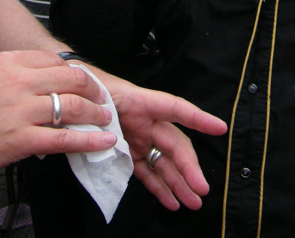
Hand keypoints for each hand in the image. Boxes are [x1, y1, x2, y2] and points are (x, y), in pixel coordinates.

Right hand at [0, 51, 117, 179]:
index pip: (55, 61)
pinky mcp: (19, 140)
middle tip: (102, 99)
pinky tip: (103, 142)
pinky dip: (90, 140)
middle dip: (93, 90)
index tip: (84, 82)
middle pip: (71, 79)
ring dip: (96, 114)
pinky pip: (65, 138)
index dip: (76, 73)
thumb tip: (34, 84)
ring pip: (73, 106)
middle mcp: (18, 82)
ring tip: (105, 120)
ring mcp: (20, 111)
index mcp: (7, 62)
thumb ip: (10, 76)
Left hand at [97, 71, 227, 210]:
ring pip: (165, 163)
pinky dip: (160, 188)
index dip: (198, 118)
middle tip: (201, 188)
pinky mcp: (130, 154)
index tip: (220, 128)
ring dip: (180, 184)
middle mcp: (146, 122)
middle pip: (174, 144)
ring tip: (194, 202)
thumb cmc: (88, 92)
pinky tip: (172, 201)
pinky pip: (148, 173)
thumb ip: (105, 119)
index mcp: (140, 102)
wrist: (74, 97)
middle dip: (189, 167)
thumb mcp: (94, 100)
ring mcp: (140, 140)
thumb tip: (111, 140)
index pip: (174, 108)